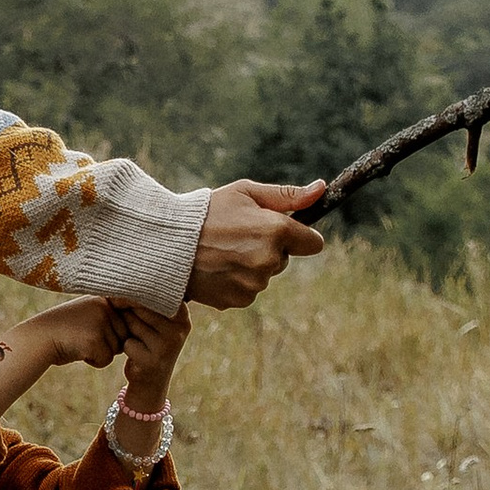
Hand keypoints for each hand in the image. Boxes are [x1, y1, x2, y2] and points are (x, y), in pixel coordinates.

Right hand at [14, 296, 119, 373]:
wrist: (38, 338)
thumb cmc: (63, 330)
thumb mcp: (88, 315)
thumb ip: (109, 318)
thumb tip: (136, 332)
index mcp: (104, 298)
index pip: (123, 324)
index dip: (106, 334)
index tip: (86, 330)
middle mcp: (105, 307)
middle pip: (122, 338)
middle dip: (104, 344)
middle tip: (81, 337)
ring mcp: (101, 322)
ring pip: (115, 350)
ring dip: (98, 353)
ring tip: (78, 342)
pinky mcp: (96, 339)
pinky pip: (106, 360)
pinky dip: (92, 361)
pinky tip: (76, 350)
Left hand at [108, 301, 190, 413]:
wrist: (151, 379)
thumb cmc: (148, 340)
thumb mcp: (152, 318)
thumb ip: (145, 301)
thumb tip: (121, 283)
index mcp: (182, 314)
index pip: (155, 293)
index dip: (134, 292)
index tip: (120, 297)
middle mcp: (179, 328)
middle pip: (141, 306)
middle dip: (126, 310)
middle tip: (123, 316)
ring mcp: (169, 345)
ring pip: (133, 323)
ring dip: (126, 328)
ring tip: (136, 338)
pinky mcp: (154, 361)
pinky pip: (128, 343)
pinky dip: (126, 346)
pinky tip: (137, 353)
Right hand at [185, 178, 327, 309]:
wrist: (168, 243)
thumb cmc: (207, 211)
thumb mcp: (246, 192)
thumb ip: (287, 195)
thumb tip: (321, 189)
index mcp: (276, 231)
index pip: (313, 243)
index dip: (298, 235)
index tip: (281, 229)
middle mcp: (269, 261)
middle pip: (285, 259)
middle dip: (269, 248)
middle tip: (237, 236)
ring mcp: (254, 284)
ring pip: (265, 275)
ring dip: (252, 266)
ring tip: (222, 251)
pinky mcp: (239, 300)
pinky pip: (248, 290)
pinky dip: (237, 281)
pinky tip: (217, 267)